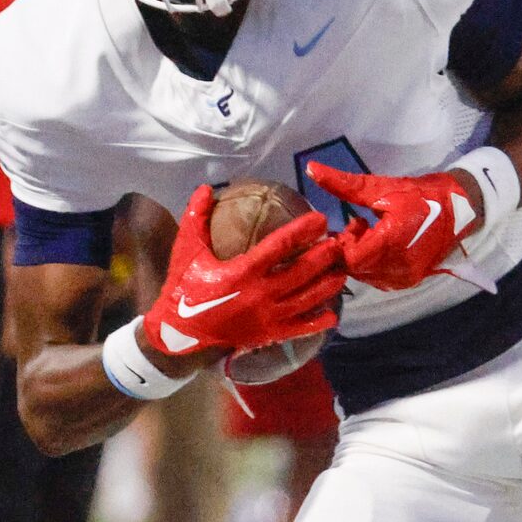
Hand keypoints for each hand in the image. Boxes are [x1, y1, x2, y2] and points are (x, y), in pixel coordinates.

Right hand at [139, 185, 343, 371]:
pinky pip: (300, 328)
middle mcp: (260, 294)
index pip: (280, 246)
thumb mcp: (187, 250)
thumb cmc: (184, 287)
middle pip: (302, 272)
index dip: (303, 231)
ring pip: (306, 299)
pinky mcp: (269, 334)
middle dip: (324, 257)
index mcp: (242, 272)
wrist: (179, 333)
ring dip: (327, 285)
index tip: (320, 219)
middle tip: (339, 243)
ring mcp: (267, 317)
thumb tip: (207, 187)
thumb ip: (196, 217)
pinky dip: (318, 321)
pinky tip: (333, 313)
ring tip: (342, 271)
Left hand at [306, 163, 479, 291]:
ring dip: (360, 257)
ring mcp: (404, 277)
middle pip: (354, 268)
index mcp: (392, 242)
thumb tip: (310, 169)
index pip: (349, 257)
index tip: (347, 224)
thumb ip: (345, 184)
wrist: (461, 210)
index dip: (340, 243)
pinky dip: (372, 264)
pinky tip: (380, 245)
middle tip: (358, 225)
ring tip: (371, 233)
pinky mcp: (408, 281)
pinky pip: (378, 279)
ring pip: (364, 275)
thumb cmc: (421, 195)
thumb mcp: (382, 187)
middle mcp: (398, 267)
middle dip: (348, 249)